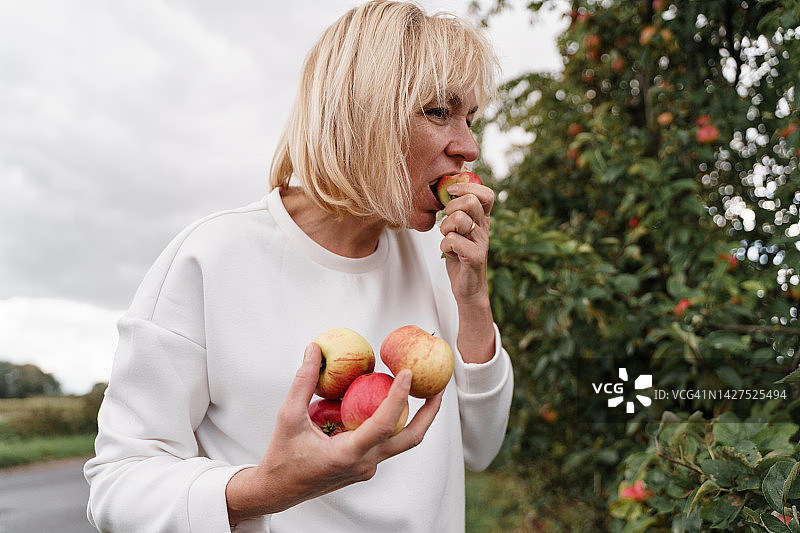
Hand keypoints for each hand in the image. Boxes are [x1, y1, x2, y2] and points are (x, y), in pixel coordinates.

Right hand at [226, 343, 441, 523]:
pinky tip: (390, 404)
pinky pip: (386, 444)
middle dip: (429, 414)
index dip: (399, 396)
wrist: (277, 491)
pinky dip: (394, 423)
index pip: (383, 423)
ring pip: (401, 443)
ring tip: (424, 393)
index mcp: (347, 454)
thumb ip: (303, 382)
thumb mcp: (287, 416)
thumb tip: (314, 349)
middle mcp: (363, 464)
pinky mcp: (364, 468)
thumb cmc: (281, 455)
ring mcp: (366, 469)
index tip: (408, 373)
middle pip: (409, 439)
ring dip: (416, 419)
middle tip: (439, 387)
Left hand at [438, 182, 495, 362]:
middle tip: (448, 222)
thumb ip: (456, 211)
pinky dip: (444, 247)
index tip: (451, 191)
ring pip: (458, 219)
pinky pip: (452, 240)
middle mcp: (484, 228)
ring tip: (448, 239)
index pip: (486, 193)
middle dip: (450, 208)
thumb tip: (447, 187)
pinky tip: (450, 254)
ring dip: (444, 229)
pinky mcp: (475, 256)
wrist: (468, 287)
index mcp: (482, 219)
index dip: (467, 187)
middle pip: (470, 202)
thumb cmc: (459, 256)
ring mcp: (481, 242)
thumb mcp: (458, 230)